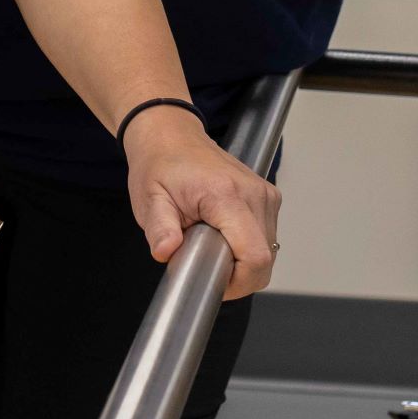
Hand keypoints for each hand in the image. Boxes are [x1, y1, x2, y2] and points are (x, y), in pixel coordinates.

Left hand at [122, 106, 281, 299]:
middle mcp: (254, 193)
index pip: (255, 256)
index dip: (238, 282)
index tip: (215, 282)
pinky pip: (266, 236)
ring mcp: (265, 194)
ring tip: (210, 242)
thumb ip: (158, 228)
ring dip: (242, 259)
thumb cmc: (160, 164)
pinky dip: (248, 245)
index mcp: (226, 194)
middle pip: (264, 259)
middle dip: (236, 273)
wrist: (172, 136)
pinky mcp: (268, 196)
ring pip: (268, 250)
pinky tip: (223, 233)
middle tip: (203, 259)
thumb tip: (165, 252)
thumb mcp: (149, 198)